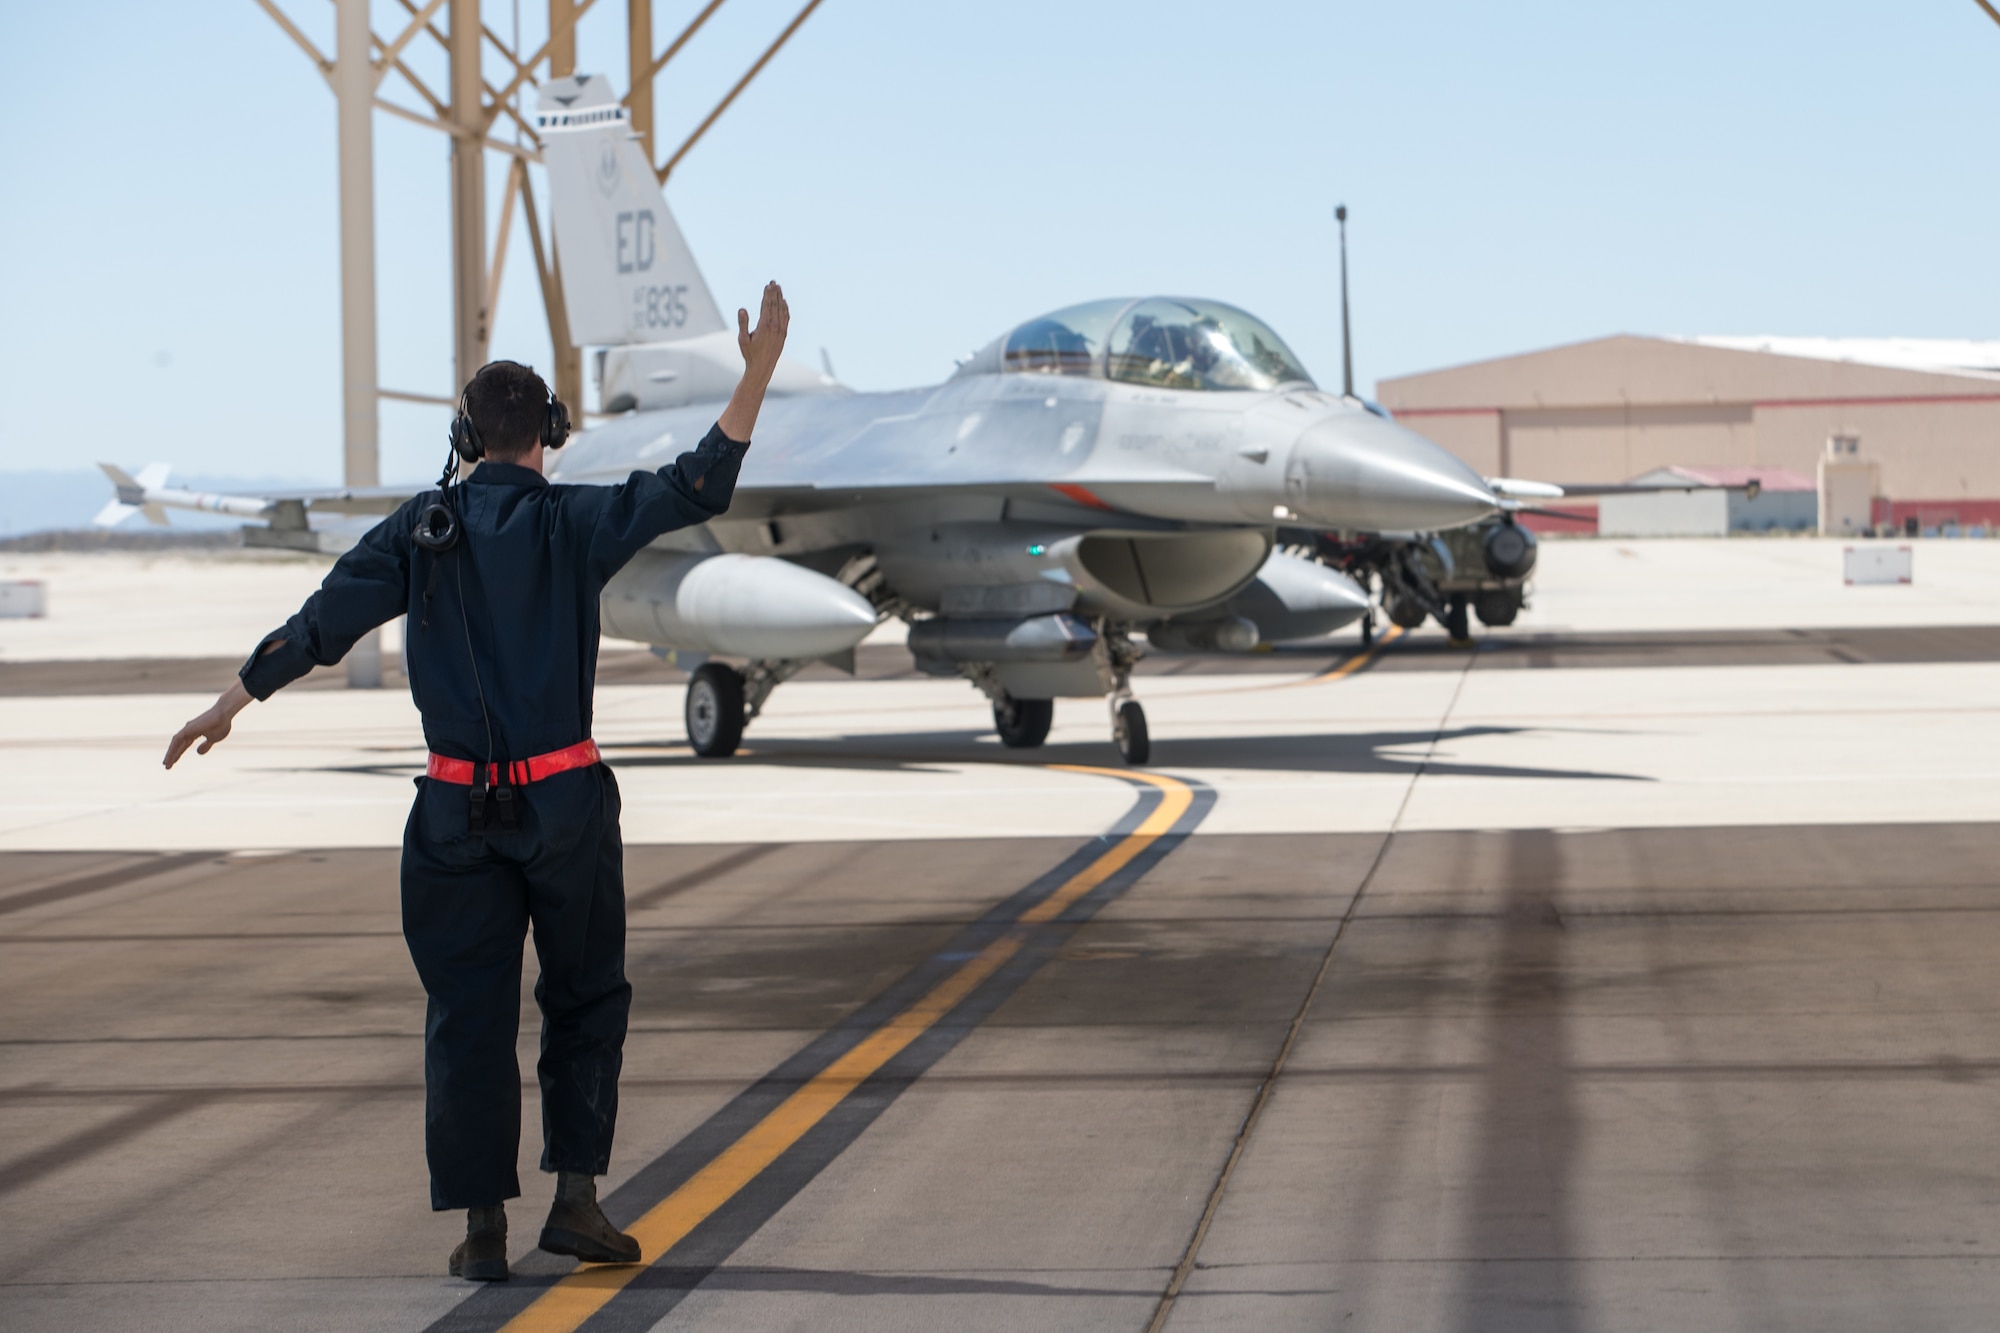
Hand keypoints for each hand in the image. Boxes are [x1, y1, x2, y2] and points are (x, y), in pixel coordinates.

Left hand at [165, 680, 252, 768]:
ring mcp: (187, 729)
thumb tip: (198, 753)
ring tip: (166, 764)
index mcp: (194, 733)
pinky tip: (170, 756)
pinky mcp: (188, 729)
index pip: (183, 745)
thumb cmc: (221, 724)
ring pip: (175, 743)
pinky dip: (173, 748)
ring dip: (170, 754)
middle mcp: (188, 730)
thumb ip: (206, 746)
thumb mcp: (214, 739)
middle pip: (177, 745)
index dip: (178, 754)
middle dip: (172, 756)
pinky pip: (177, 740)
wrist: (224, 714)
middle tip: (166, 767)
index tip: (173, 763)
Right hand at [719, 282, 789, 442]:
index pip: (767, 305)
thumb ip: (743, 323)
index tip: (767, 285)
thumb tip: (742, 309)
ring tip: (779, 288)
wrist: (762, 369)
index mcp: (765, 326)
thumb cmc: (750, 354)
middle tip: (774, 282)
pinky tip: (784, 303)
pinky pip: (786, 318)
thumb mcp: (742, 339)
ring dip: (780, 298)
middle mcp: (775, 327)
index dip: (767, 294)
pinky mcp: (784, 335)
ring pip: (782, 310)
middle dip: (774, 292)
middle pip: (775, 305)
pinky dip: (785, 309)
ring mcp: (781, 331)